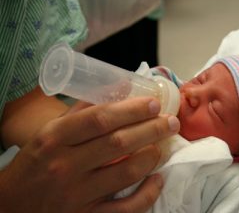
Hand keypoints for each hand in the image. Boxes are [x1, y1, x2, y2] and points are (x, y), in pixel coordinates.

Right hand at [0, 97, 179, 212]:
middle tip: (170, 121)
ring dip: (152, 156)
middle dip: (152, 128)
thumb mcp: (49, 133)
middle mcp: (66, 165)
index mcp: (55, 138)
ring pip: (126, 172)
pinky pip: (125, 209)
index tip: (153, 104)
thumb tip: (116, 90)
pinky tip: (157, 179)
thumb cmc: (34, 164)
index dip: (132, 109)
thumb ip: (81, 112)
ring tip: (164, 144)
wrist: (11, 206)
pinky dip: (146, 194)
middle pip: (119, 143)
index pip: (100, 119)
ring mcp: (77, 195)